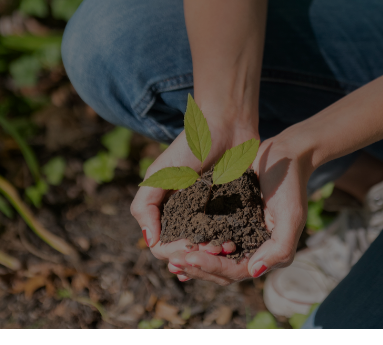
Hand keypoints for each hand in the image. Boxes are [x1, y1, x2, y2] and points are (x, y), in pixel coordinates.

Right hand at [130, 124, 257, 279]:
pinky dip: (232, 245)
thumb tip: (149, 242)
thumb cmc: (189, 148)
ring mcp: (213, 217)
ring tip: (225, 247)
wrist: (226, 126)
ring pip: (210, 251)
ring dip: (215, 255)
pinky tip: (235, 244)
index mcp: (167, 212)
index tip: (188, 246)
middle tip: (211, 248)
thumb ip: (145, 206)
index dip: (174, 253)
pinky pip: (233, 237)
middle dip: (197, 257)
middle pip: (188, 254)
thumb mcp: (160, 174)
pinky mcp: (236, 212)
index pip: (164, 247)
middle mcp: (188, 219)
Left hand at [168, 133, 309, 283]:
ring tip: (171, 257)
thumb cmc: (290, 184)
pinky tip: (179, 238)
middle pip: (221, 270)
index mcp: (266, 253)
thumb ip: (280, 248)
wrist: (285, 156)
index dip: (211, 267)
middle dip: (197, 267)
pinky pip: (209, 235)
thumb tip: (254, 271)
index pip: (235, 271)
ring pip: (212, 256)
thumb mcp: (292, 216)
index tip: (189, 257)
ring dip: (193, 258)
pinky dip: (195, 240)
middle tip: (173, 262)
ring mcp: (239, 233)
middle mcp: (251, 248)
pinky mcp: (229, 218)